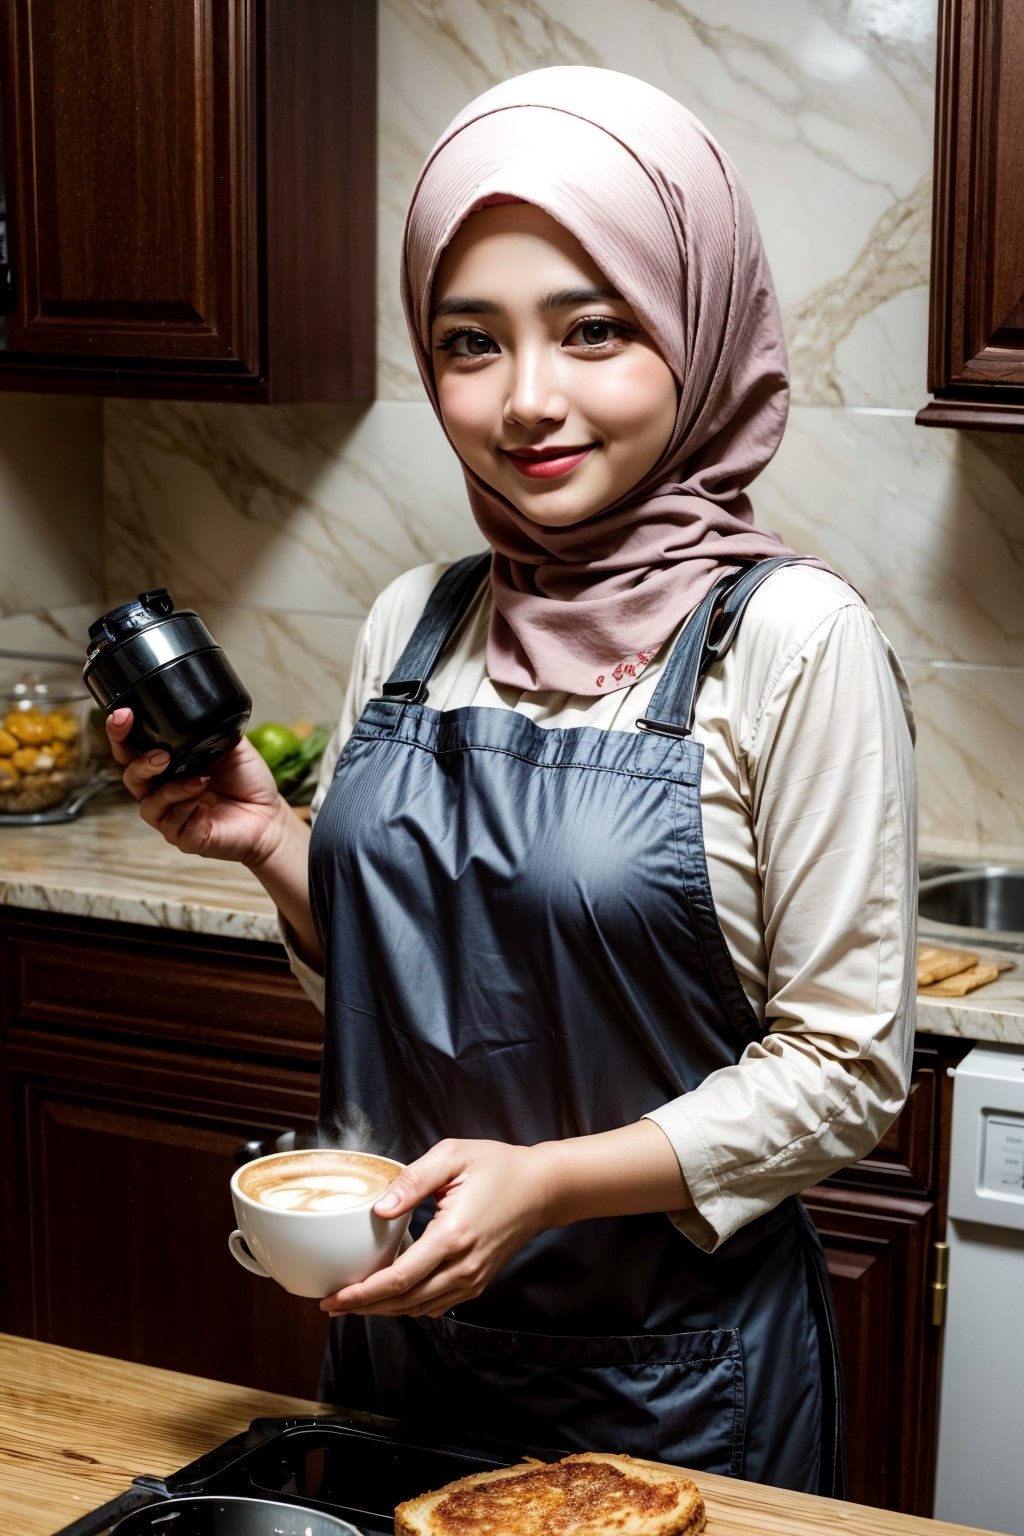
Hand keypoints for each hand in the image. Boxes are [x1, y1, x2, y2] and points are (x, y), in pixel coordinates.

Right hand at [105, 706, 288, 865]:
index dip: (121, 733)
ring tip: (202, 782)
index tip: (124, 715)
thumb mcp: (231, 745)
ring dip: (175, 790)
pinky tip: (208, 806)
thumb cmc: (246, 782)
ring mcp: (172, 818)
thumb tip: (200, 705)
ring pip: (151, 806)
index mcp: (167, 766)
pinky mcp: (187, 839)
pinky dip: (192, 814)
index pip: (132, 750)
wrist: (269, 815)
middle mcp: (162, 792)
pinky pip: (177, 828)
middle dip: (141, 765)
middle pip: (131, 779)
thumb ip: (211, 727)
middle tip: (162, 756)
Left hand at [320, 1139, 555, 1319]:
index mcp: (453, 1235)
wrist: (543, 1188)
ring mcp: (473, 1278)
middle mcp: (463, 1265)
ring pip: (420, 1308)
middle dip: (364, 1307)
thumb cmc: (499, 1167)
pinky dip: (410, 1306)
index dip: (363, 1293)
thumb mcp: (452, 1157)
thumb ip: (413, 1180)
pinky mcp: (478, 1281)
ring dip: (385, 1309)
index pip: (399, 1278)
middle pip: (405, 1301)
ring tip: (354, 1302)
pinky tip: (392, 1296)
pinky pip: (437, 1304)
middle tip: (332, 1304)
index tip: (335, 1297)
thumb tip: (379, 1208)